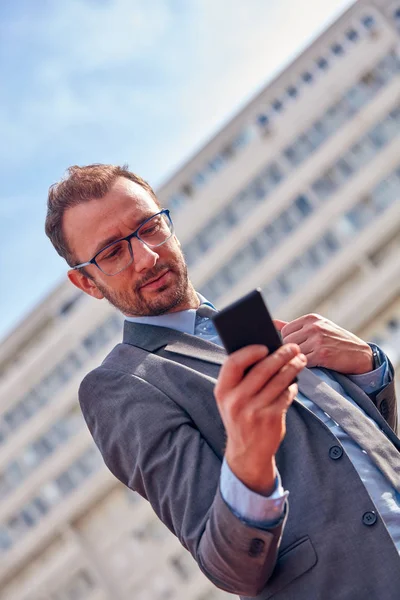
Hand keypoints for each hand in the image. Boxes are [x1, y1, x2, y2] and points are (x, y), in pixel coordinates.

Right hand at [214, 344, 306, 494]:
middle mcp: (236, 401)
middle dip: (280, 355)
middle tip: (293, 348)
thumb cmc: (240, 417)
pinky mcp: (271, 419)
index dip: (250, 351)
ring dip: (292, 367)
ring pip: (278, 381)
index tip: (265, 345)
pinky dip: (292, 387)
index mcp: (222, 391)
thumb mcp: (230, 399)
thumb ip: (240, 378)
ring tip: (300, 360)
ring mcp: (254, 411)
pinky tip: (294, 382)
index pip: (234, 363)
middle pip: (262, 369)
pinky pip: (286, 396)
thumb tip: (264, 351)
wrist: (247, 453)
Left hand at [274, 314, 372, 374]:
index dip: (285, 341)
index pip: (285, 330)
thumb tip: (271, 323)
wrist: (361, 355)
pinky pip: (303, 362)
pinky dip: (304, 366)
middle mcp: (314, 327)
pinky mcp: (322, 354)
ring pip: (293, 352)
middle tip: (295, 358)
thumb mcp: (318, 328)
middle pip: (286, 341)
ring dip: (296, 359)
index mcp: (311, 319)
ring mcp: (318, 340)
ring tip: (303, 362)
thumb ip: (294, 327)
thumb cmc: (336, 341)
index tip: (291, 348)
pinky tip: (310, 366)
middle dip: (288, 351)